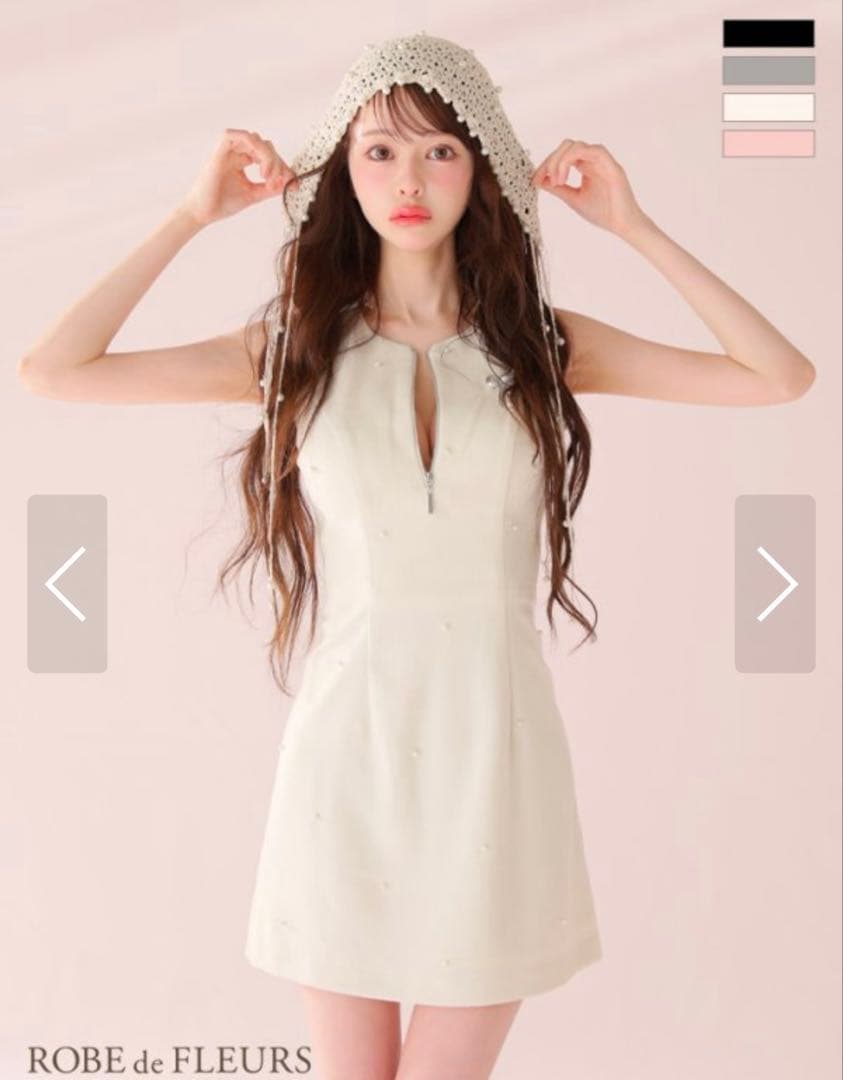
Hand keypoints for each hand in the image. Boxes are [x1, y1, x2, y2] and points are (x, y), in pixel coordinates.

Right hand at [180, 128, 298, 226]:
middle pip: (266, 146)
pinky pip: (239, 136)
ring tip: (269, 177)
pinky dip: (255, 147)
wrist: (204, 213)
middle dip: (278, 163)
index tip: (294, 184)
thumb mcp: (254, 195)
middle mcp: (236, 153)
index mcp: (243, 161)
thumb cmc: (223, 204)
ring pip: (256, 140)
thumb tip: (290, 182)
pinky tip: (261, 168)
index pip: (268, 155)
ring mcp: (228, 150)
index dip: (283, 167)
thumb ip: (270, 188)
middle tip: (281, 182)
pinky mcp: (221, 150)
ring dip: (269, 157)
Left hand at [530, 140, 649, 237]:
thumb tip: (539, 180)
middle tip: (545, 180)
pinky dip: (572, 159)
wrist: (622, 225)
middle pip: (567, 145)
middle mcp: (594, 160)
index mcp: (586, 166)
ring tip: (557, 181)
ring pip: (576, 145)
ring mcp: (603, 161)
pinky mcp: (612, 166)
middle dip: (551, 160)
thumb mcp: (572, 199)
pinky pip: (592, 150)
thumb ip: (557, 188)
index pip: (563, 155)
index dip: (547, 164)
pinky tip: (564, 177)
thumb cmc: (602, 213)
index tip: (534, 180)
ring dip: (560, 161)